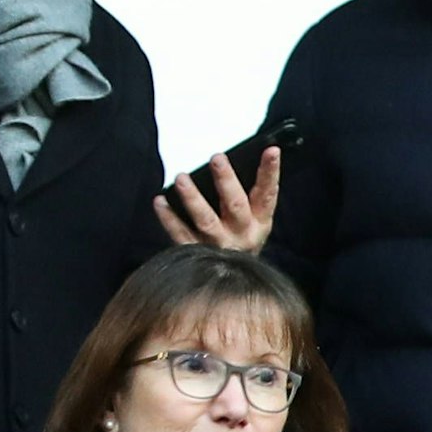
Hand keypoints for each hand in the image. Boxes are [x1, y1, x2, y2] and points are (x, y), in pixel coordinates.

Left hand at [153, 147, 280, 252]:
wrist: (234, 282)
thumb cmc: (241, 240)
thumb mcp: (255, 220)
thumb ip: (248, 195)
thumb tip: (231, 161)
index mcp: (260, 222)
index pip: (268, 193)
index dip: (270, 171)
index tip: (271, 150)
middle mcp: (242, 234)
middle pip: (235, 205)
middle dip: (226, 180)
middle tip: (216, 158)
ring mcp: (219, 245)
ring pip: (206, 220)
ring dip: (193, 198)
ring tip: (181, 178)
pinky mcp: (198, 254)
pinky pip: (180, 234)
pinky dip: (169, 218)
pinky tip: (160, 201)